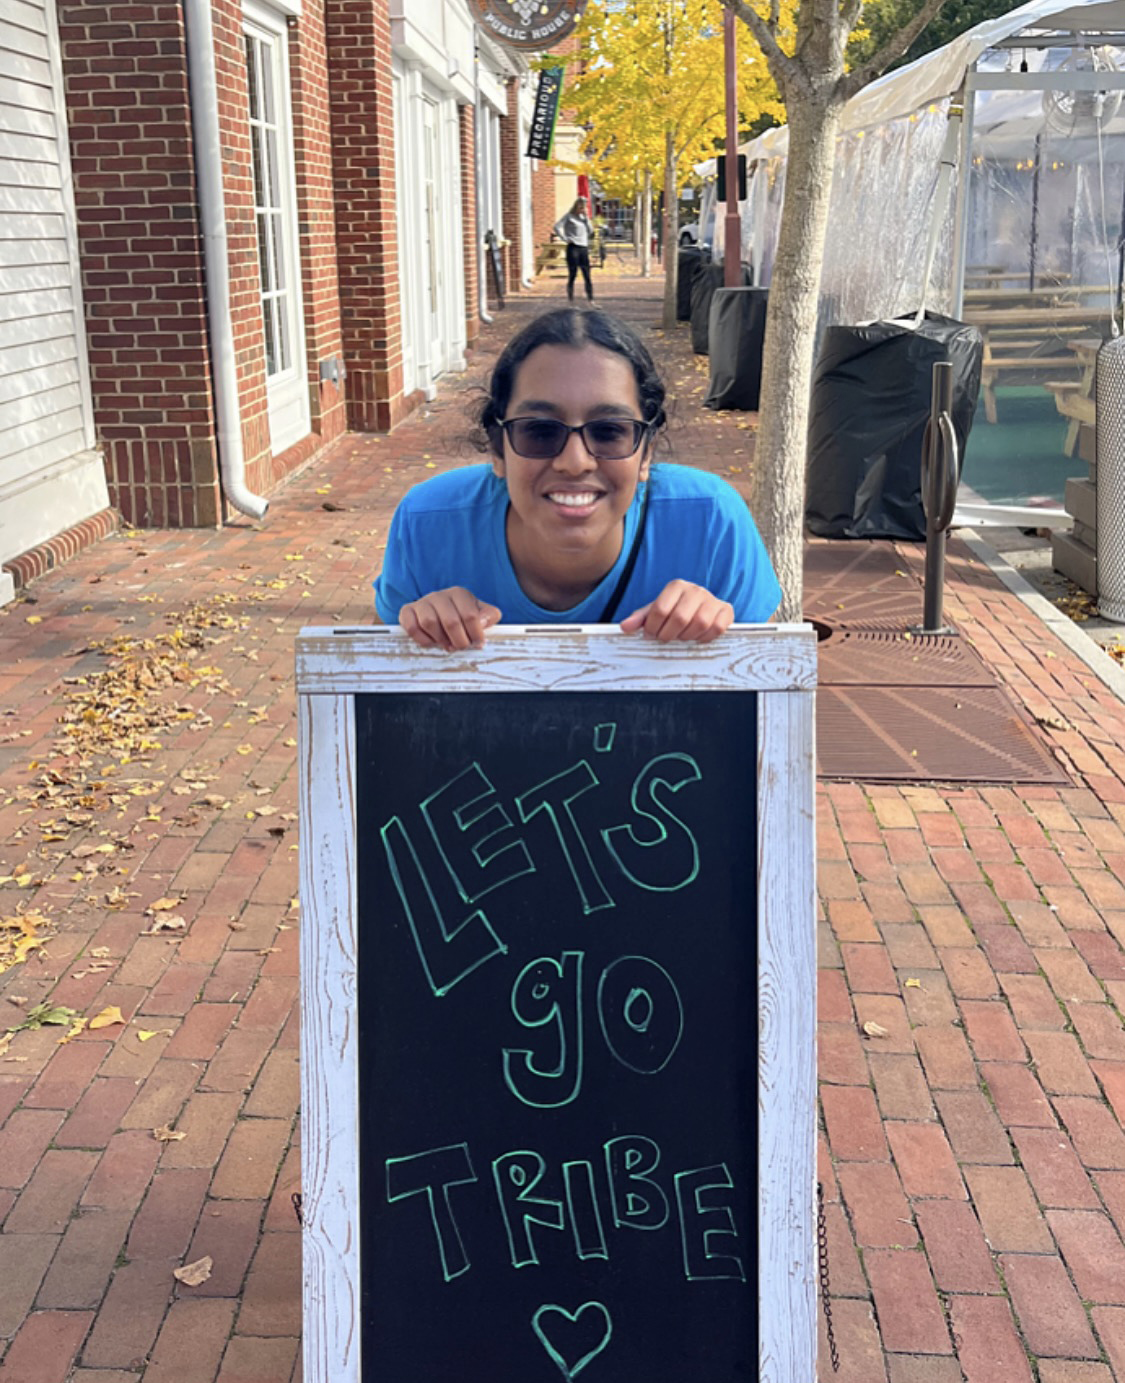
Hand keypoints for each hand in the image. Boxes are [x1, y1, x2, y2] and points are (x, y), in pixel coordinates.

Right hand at [399, 588, 501, 651]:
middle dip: (459, 640)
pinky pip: (412, 627)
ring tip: (447, 645)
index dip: (475, 633)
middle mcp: (439, 595)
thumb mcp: (481, 613)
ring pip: (429, 623)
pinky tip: (431, 641)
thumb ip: (489, 615)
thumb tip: (482, 623)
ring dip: (441, 640)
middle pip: (450, 621)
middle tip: (461, 647)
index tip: (477, 643)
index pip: (470, 615)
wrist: (437, 613)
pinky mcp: (407, 611)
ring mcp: (422, 602)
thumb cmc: (462, 616)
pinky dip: (423, 639)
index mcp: (459, 594)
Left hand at [619, 581, 733, 643]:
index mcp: (676, 586)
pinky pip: (716, 628)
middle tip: (666, 638)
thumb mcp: (655, 612)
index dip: (653, 628)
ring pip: (700, 623)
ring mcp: (712, 599)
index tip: (651, 635)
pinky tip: (698, 636)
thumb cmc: (675, 610)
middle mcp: (695, 590)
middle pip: (680, 618)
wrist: (702, 607)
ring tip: (682, 636)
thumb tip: (625, 627)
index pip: (660, 610)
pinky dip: (705, 637)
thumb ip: (640, 619)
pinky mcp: (726, 610)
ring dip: (687, 636)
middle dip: (669, 634)